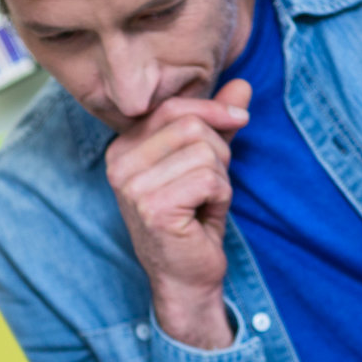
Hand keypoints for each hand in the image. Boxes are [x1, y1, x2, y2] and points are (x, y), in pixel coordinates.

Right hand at [104, 80, 251, 349]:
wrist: (187, 277)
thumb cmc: (193, 221)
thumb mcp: (205, 164)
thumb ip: (218, 124)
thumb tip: (242, 84)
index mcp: (123, 148)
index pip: (172, 107)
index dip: (212, 109)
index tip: (240, 118)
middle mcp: (119, 163)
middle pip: (191, 125)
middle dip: (218, 152)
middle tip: (211, 186)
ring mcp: (132, 186)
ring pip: (204, 152)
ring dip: (220, 179)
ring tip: (205, 203)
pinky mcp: (153, 207)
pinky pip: (209, 179)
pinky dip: (220, 197)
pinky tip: (204, 217)